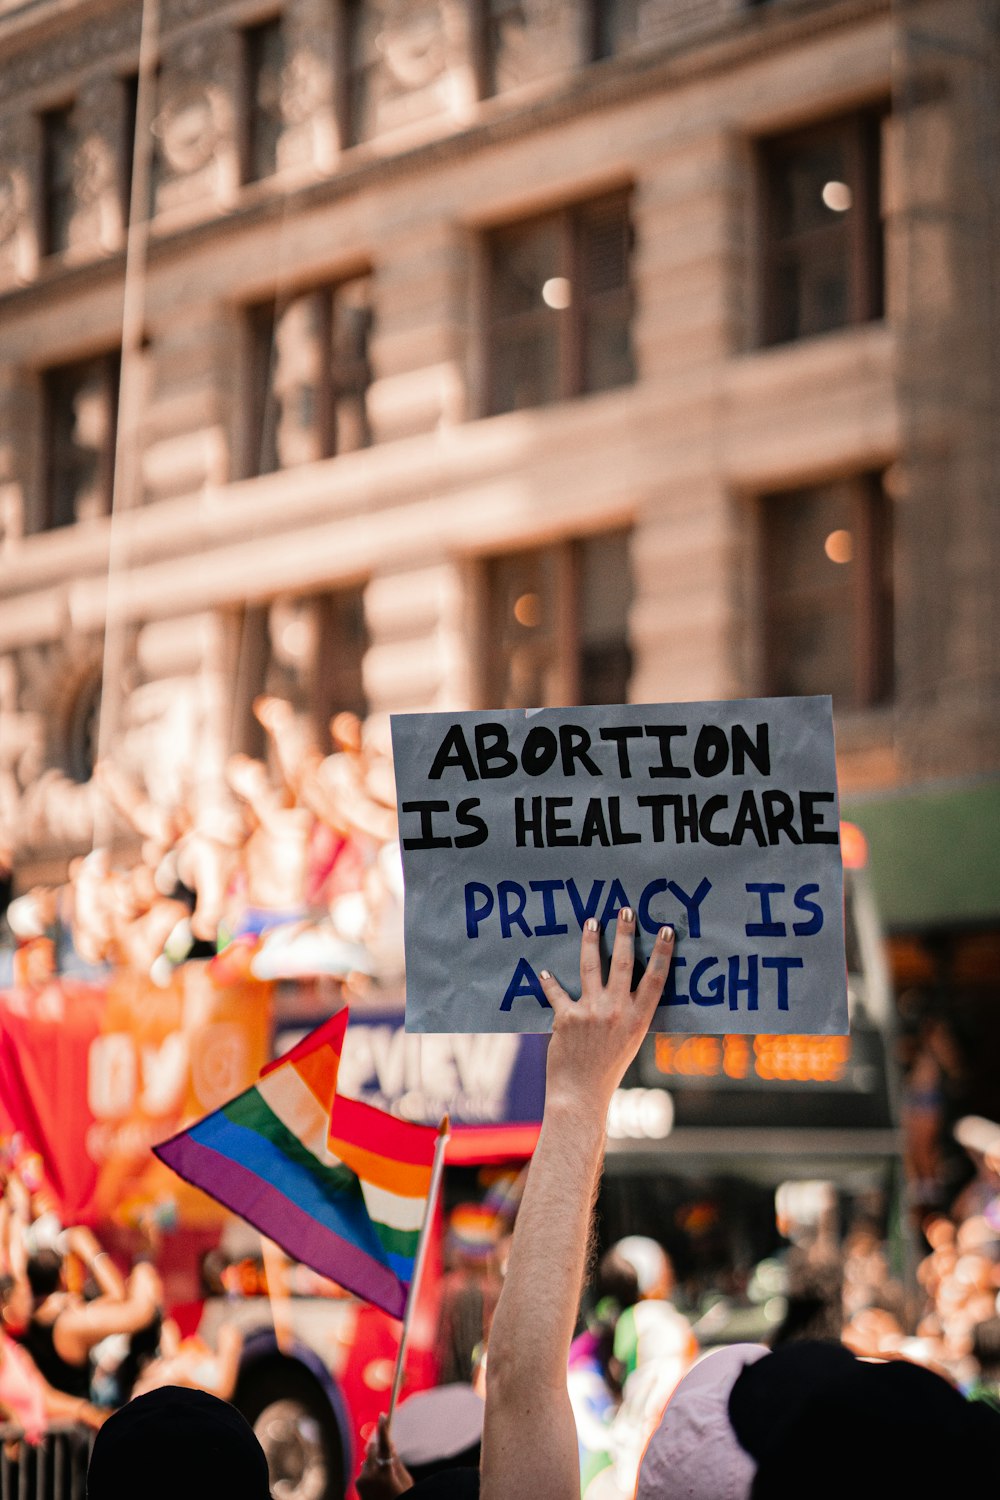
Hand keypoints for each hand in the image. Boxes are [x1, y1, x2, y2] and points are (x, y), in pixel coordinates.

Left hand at [357, 1414, 412, 1499]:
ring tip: (384, 1473)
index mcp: (386, 1472)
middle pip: (373, 1448)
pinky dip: (370, 1470)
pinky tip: (378, 1482)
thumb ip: (395, 1461)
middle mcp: (372, 1474)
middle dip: (379, 1445)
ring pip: (368, 1459)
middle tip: (386, 1446)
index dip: (384, 1429)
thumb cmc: (402, 1496)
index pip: (385, 1444)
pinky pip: (365, 1469)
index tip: (383, 1415)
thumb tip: (390, 1444)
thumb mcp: (404, 1479)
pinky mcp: (358, 1484)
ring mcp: (363, 1480)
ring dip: (374, 1460)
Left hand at [539, 909, 674, 1114]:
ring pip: (591, 966)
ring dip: (591, 941)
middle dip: (625, 933)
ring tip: (592, 922)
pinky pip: (557, 991)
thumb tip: (628, 985)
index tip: (666, 929)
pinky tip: (544, 971)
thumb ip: (630, 1013)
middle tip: (626, 910)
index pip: (655, 979)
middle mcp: (617, 1012)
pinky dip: (550, 981)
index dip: (662, 953)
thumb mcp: (629, 1040)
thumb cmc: (607, 1068)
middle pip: (623, 964)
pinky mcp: (567, 1018)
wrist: (581, 1095)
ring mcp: (591, 1013)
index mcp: (638, 1019)